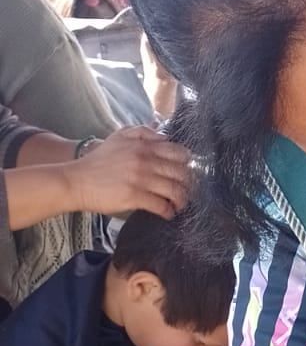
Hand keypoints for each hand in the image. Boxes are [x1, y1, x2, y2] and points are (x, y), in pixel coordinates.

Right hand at [67, 126, 190, 218]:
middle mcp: (145, 161)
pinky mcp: (135, 196)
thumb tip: (163, 135)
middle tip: (187, 192)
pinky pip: (161, 205)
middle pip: (181, 173)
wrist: (76, 181)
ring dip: (181, 200)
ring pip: (174, 190)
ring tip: (179, 205)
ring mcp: (140, 179)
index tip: (187, 173)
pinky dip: (168, 211)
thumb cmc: (97, 162)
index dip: (187, 165)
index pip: (178, 153)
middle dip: (188, 185)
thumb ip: (141, 132)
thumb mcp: (118, 137)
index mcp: (143, 146)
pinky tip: (167, 213)